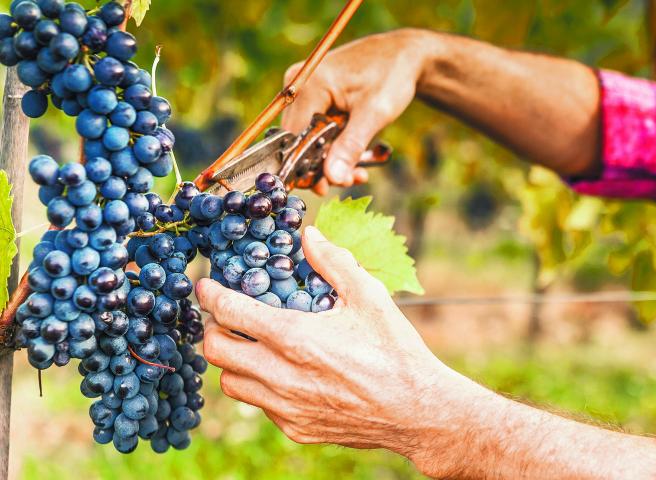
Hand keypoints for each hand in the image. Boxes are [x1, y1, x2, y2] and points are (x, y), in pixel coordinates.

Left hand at [198, 226, 475, 476]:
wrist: (416, 411)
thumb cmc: (396, 350)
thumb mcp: (370, 297)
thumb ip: (334, 263)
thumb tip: (308, 236)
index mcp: (296, 337)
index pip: (230, 313)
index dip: (210, 295)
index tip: (205, 286)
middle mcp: (282, 375)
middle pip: (216, 351)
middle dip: (213, 328)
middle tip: (225, 316)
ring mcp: (286, 406)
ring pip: (230, 382)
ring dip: (233, 360)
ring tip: (252, 345)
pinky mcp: (295, 428)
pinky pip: (259, 405)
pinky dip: (259, 385)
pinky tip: (283, 372)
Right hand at [281, 29, 430, 194]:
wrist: (404, 56)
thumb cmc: (391, 76)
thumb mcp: (374, 114)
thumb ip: (350, 146)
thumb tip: (332, 179)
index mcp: (308, 84)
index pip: (293, 136)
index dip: (305, 166)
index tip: (324, 187)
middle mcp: (298, 85)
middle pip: (297, 139)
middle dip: (321, 166)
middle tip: (349, 180)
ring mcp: (303, 90)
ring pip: (306, 138)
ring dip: (329, 160)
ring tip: (357, 173)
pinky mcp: (313, 96)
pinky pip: (315, 130)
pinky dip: (332, 147)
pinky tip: (353, 160)